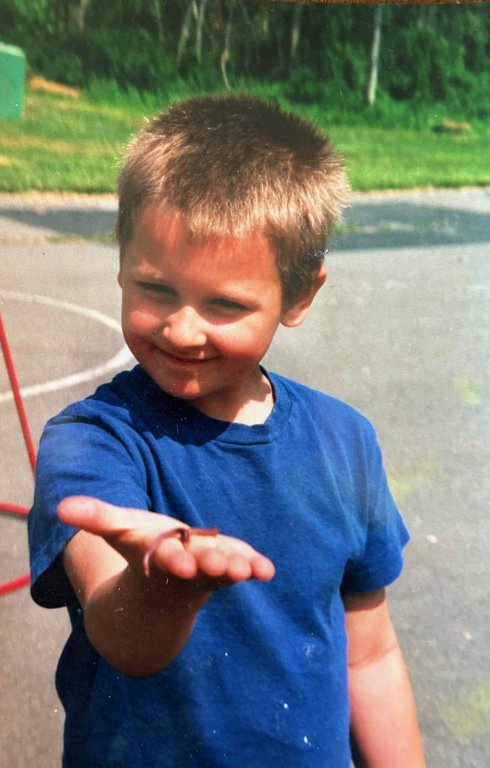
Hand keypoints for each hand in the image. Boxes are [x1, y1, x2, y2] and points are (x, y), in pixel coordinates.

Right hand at [57, 495, 274, 587]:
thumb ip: (95, 516)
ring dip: (235, 569)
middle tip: (219, 564)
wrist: (163, 588)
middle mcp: (187, 568)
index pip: (166, 558)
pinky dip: (256, 568)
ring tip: (247, 569)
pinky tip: (267, 570)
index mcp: (160, 556)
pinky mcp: (231, 565)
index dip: (174, 558)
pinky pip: (245, 569)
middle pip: (199, 567)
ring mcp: (211, 571)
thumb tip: (60, 508)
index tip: (181, 561)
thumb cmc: (142, 551)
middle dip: (208, 565)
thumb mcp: (118, 530)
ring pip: (224, 572)